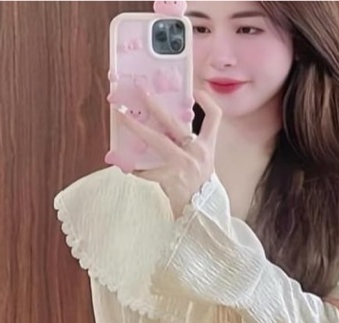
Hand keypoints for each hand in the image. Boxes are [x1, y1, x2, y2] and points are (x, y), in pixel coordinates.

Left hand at [113, 85, 222, 215]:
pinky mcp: (170, 178)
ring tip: (122, 116)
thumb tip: (163, 131)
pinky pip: (147, 170)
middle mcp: (197, 152)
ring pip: (156, 140)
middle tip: (141, 91)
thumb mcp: (202, 164)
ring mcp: (184, 164)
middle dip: (155, 104)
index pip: (215, 117)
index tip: (196, 91)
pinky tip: (128, 166)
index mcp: (208, 147)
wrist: (200, 215)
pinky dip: (137, 169)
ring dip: (136, 127)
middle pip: (175, 122)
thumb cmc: (199, 189)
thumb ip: (188, 148)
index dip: (207, 101)